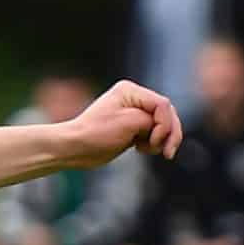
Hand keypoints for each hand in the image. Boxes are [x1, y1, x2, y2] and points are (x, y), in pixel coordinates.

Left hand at [60, 81, 181, 165]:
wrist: (73, 149)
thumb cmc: (96, 134)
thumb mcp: (129, 122)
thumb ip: (153, 120)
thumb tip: (163, 126)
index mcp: (130, 91)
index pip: (163, 105)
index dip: (165, 125)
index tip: (154, 141)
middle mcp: (133, 99)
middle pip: (166, 115)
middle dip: (169, 134)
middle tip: (167, 153)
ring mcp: (133, 114)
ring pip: (162, 126)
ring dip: (161, 140)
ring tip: (146, 150)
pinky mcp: (132, 128)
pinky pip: (154, 134)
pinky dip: (153, 143)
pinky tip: (140, 149)